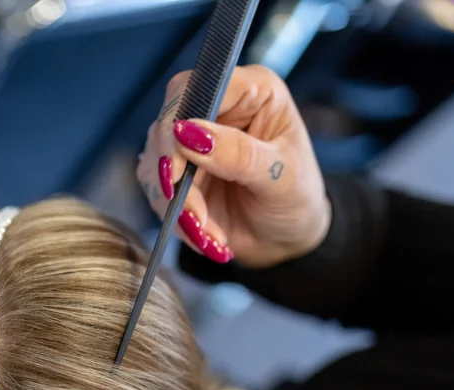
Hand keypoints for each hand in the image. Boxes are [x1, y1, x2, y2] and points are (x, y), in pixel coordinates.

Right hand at [137, 65, 330, 267]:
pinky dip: (179, 220)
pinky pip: (159, 194)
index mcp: (250, 92)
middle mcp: (215, 110)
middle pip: (167, 127)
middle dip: (178, 180)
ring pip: (157, 166)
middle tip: (196, 218)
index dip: (177, 124)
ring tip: (211, 236)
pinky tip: (207, 236)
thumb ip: (237, 153)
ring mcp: (190, 141)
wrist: (286, 237)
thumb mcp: (279, 176)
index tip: (177, 171)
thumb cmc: (296, 197)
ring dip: (180, 207)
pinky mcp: (176, 173)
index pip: (196, 88)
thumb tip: (187, 133)